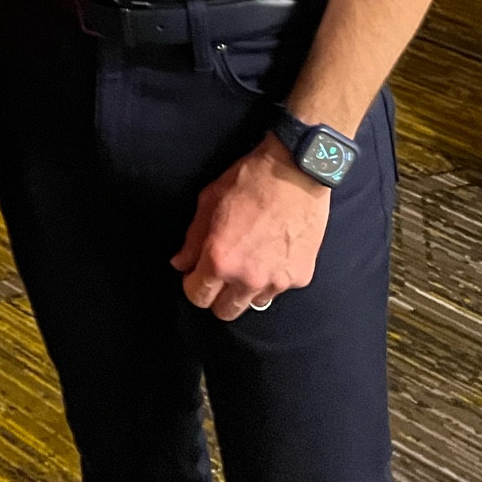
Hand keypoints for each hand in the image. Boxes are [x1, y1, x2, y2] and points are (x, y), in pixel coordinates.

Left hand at [171, 133, 329, 320]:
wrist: (297, 170)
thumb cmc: (249, 179)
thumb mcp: (209, 200)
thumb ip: (193, 239)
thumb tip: (180, 263)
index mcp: (220, 259)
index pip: (197, 296)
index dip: (193, 284)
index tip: (197, 273)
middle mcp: (248, 278)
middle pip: (225, 312)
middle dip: (218, 296)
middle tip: (223, 272)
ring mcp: (277, 282)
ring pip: (254, 303)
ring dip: (247, 289)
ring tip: (252, 259)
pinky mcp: (300, 277)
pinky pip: (279, 288)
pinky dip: (274, 277)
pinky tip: (275, 250)